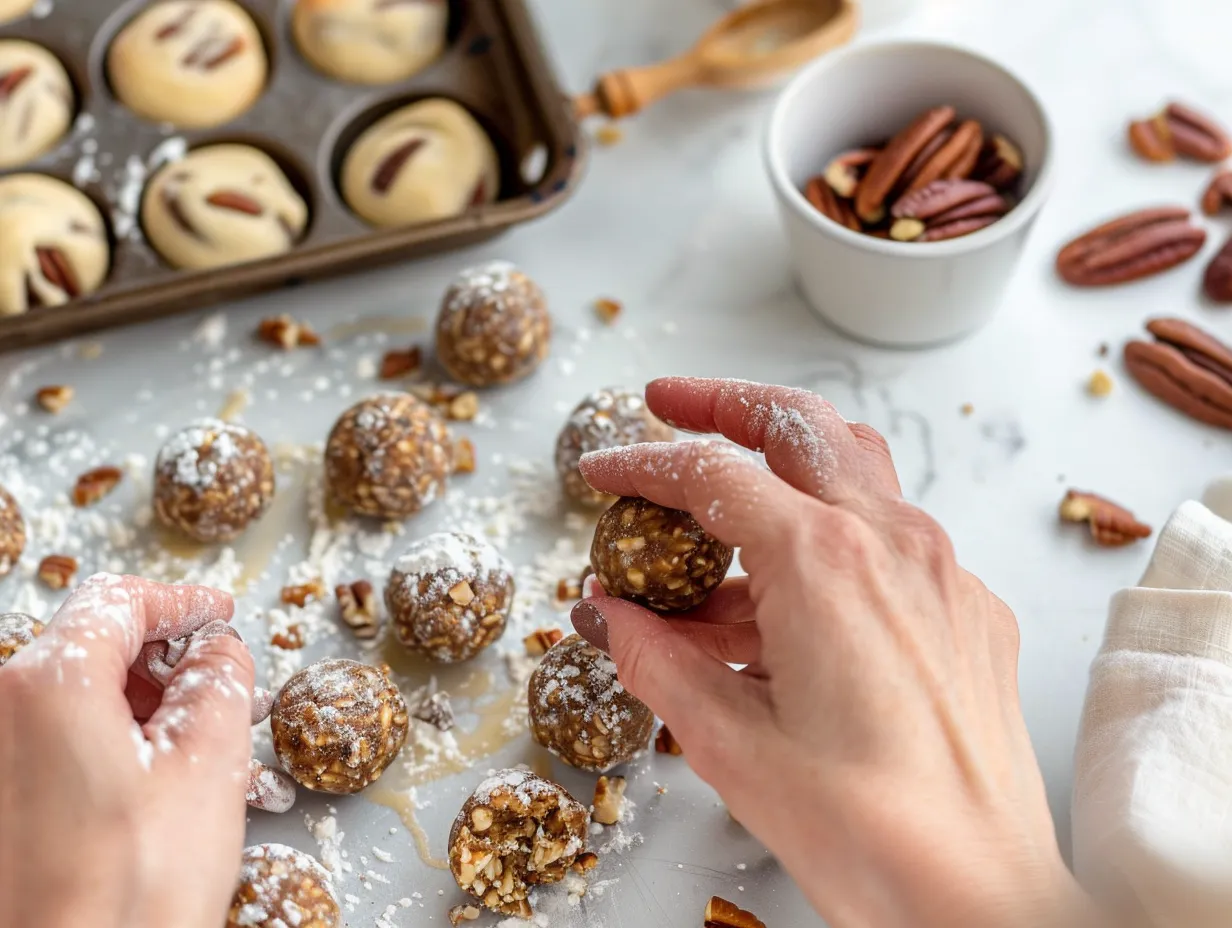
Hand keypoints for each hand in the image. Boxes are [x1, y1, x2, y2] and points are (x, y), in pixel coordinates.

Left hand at [0, 574, 254, 927]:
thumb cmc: (128, 895)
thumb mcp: (209, 766)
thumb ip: (220, 682)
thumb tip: (218, 651)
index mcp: (47, 685)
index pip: (120, 601)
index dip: (183, 603)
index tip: (221, 615)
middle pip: (93, 649)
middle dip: (165, 665)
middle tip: (223, 694)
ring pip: (73, 703)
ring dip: (140, 711)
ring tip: (197, 753)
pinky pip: (52, 747)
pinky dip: (107, 747)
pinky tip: (153, 788)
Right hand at [571, 378, 1091, 927]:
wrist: (980, 897)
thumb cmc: (869, 831)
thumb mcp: (727, 742)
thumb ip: (655, 659)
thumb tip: (608, 615)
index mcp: (824, 561)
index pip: (713, 474)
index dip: (644, 464)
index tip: (603, 472)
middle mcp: (894, 542)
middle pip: (798, 424)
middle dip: (724, 402)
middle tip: (668, 404)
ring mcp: (942, 570)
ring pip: (854, 467)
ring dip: (781, 464)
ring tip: (719, 513)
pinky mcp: (968, 608)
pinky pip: (889, 538)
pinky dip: (827, 535)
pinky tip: (786, 600)